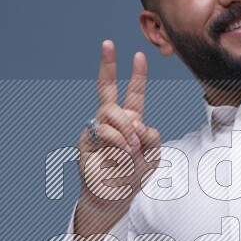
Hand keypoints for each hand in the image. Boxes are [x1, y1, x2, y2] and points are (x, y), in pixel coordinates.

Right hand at [77, 40, 161, 223]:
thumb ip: (151, 137)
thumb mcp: (153, 156)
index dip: (137, 76)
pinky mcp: (87, 140)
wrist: (114, 198)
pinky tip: (124, 152)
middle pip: (107, 89)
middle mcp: (112, 121)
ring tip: (132, 148)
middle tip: (107, 43)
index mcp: (130, 121)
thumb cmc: (133, 177)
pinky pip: (104, 131)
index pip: (133, 94)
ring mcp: (98, 129)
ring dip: (126, 128)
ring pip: (112, 112)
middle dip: (107, 65)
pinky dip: (117, 141)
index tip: (139, 55)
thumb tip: (136, 123)